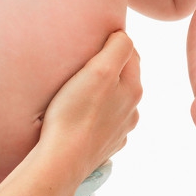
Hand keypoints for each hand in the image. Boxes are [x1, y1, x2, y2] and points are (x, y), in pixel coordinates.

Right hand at [38, 30, 141, 171]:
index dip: (112, 43)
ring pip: (115, 102)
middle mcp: (132, 111)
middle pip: (124, 78)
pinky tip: (80, 117)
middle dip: (108, 69)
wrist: (62, 161)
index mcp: (133, 89)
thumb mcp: (99, 69)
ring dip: (102, 94)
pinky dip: (95, 117)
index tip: (92, 42)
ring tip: (79, 91)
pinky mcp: (105, 147)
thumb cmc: (76, 112)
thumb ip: (117, 47)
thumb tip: (123, 35)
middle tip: (83, 64)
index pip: (130, 53)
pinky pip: (103, 124)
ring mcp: (120, 131)